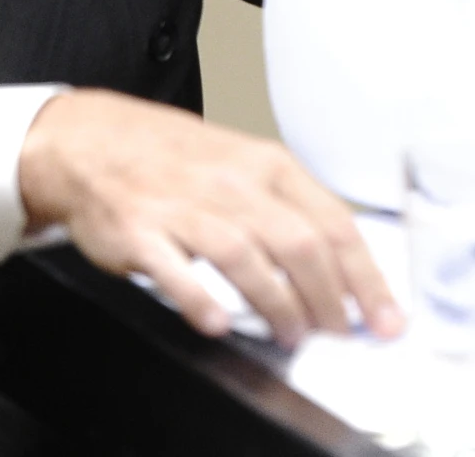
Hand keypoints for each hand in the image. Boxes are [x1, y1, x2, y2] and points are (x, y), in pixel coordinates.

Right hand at [18, 89, 401, 343]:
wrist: (90, 140)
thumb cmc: (173, 157)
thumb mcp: (244, 163)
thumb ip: (288, 207)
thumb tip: (339, 262)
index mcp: (268, 166)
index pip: (334, 222)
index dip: (365, 275)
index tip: (384, 314)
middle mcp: (233, 183)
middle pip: (300, 244)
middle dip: (329, 298)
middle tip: (340, 334)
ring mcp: (185, 207)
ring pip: (247, 257)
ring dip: (277, 305)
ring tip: (293, 335)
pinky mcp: (140, 231)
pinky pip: (175, 269)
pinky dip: (199, 299)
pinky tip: (219, 323)